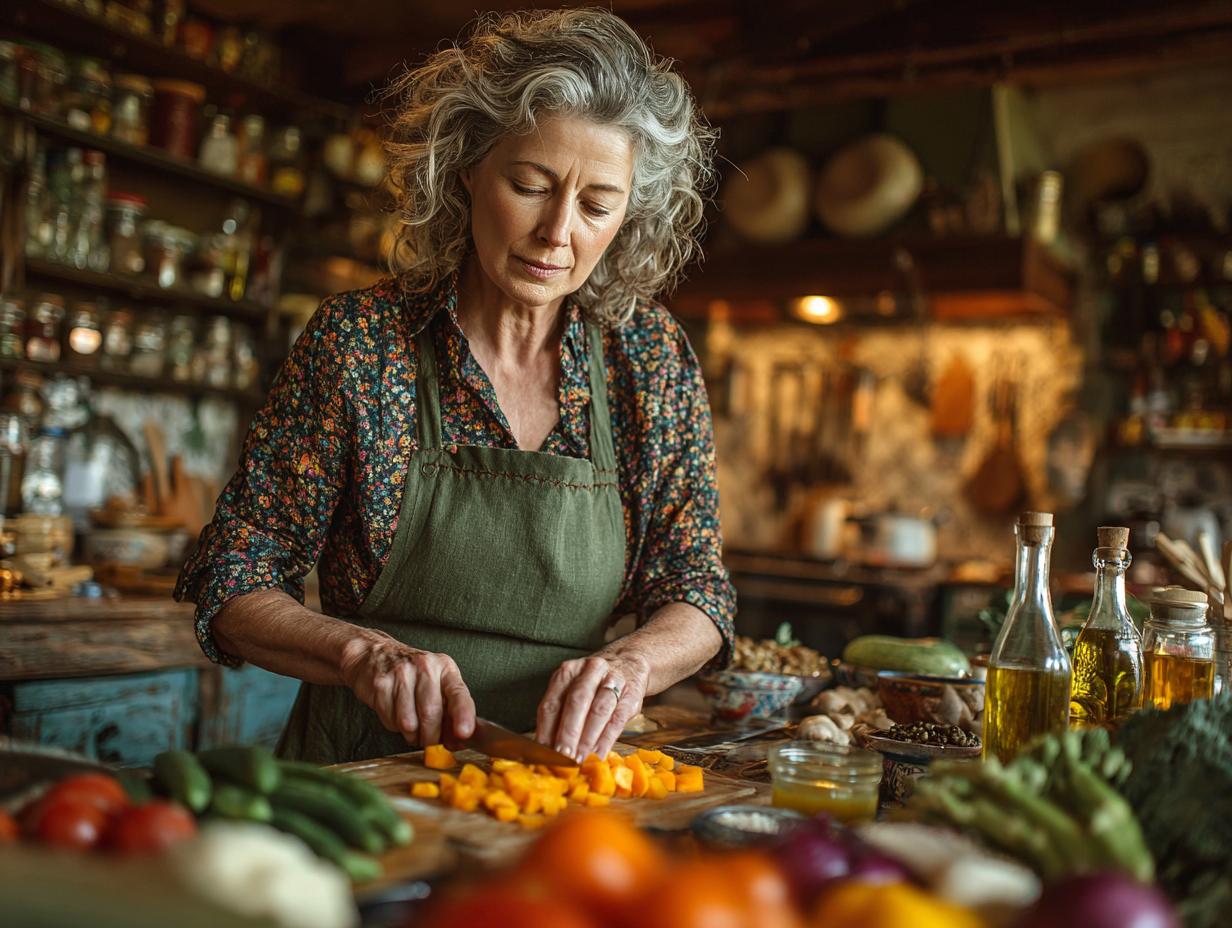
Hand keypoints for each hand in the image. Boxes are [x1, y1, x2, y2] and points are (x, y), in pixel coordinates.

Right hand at [340, 630, 475, 746]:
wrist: (375, 655)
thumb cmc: (413, 675)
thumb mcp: (438, 684)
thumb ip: (450, 710)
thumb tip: (458, 740)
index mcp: (445, 668)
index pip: (458, 693)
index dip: (463, 714)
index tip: (464, 732)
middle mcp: (426, 667)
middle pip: (431, 714)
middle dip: (431, 737)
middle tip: (429, 740)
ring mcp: (402, 674)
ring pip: (409, 723)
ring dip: (411, 735)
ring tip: (411, 724)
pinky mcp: (381, 684)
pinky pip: (391, 721)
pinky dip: (394, 726)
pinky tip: (395, 712)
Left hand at [535, 651, 649, 761]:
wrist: (628, 662)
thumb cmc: (593, 684)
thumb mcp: (572, 689)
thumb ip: (560, 714)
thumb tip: (546, 748)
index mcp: (568, 672)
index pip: (553, 702)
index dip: (546, 729)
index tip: (544, 753)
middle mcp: (589, 671)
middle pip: (576, 702)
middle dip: (568, 733)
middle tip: (563, 756)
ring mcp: (613, 680)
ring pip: (599, 710)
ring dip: (588, 738)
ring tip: (581, 759)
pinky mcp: (631, 693)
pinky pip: (618, 718)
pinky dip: (607, 739)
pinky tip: (600, 754)